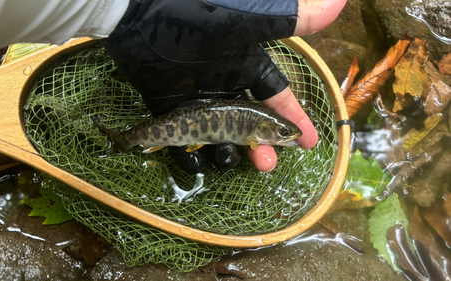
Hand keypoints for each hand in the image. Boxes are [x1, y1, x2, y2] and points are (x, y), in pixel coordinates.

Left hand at [101, 0, 346, 172]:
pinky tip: (198, 161)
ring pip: (218, 137)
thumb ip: (293, 17)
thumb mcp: (252, 20)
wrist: (142, 13)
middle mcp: (224, 86)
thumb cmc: (200, 15)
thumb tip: (342, 1)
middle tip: (266, 165)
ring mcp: (195, 99)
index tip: (308, 142)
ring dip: (228, 155)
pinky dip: (189, 155)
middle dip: (260, 147)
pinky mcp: (167, 107)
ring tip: (232, 160)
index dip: (293, 119)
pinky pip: (182, 140)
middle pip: (248, 126)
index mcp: (246, 66)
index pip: (277, 98)